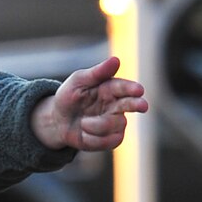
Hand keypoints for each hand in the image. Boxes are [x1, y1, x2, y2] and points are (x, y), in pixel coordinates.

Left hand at [30, 55, 148, 154]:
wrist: (58, 121)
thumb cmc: (69, 97)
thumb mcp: (78, 81)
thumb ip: (97, 72)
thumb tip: (116, 60)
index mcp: (110, 88)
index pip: (123, 87)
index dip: (131, 89)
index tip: (139, 90)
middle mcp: (116, 104)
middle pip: (131, 104)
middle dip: (137, 104)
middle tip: (143, 106)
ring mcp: (116, 123)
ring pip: (115, 125)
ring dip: (95, 126)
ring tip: (82, 122)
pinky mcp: (112, 139)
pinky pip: (109, 141)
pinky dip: (93, 139)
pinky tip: (85, 134)